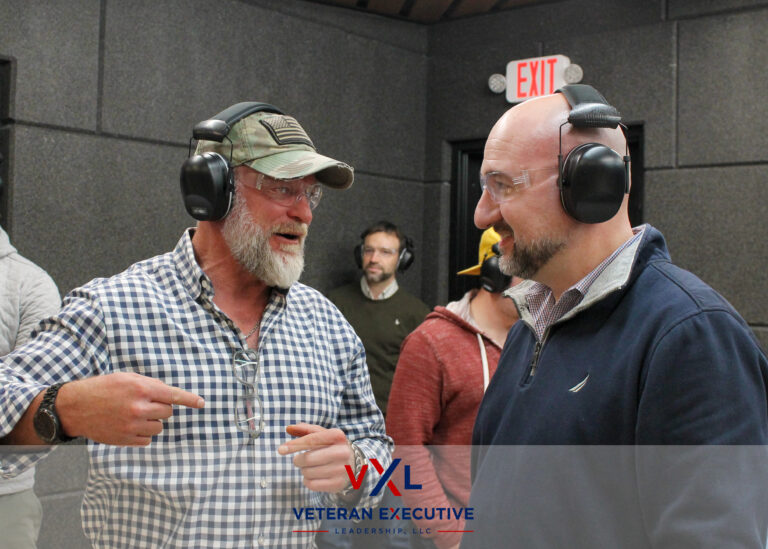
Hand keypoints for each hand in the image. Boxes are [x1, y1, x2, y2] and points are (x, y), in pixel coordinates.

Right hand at [56, 372, 203, 445]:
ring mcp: (132, 425)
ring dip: (152, 421)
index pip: (172, 395)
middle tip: (144, 403)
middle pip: (167, 411)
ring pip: (159, 426)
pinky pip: (147, 439)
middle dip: (160, 407)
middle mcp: (138, 407)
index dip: (189, 399)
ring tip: (134, 415)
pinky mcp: (125, 439)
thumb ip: (149, 385)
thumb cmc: (102, 389)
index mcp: (141, 388)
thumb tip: (169, 395)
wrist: (76, 407)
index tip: (202, 403)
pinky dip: (143, 433)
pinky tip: (129, 426)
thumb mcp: (127, 378)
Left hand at [277, 423, 353, 492]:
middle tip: (301, 460)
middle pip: (307, 458)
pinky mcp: (337, 484)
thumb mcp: (323, 435)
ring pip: (307, 472)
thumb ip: (306, 430)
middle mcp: (342, 452)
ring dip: (304, 470)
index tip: (280, 450)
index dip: (294, 445)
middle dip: (298, 460)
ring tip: (312, 467)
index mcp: (338, 436)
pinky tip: (314, 476)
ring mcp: (341, 470)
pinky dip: (307, 480)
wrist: (353, 465)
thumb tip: (288, 428)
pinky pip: (311, 484)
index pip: (311, 440)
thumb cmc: (332, 447)